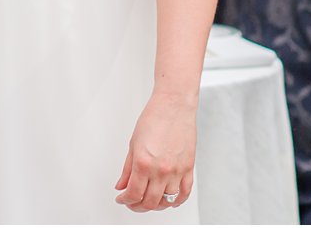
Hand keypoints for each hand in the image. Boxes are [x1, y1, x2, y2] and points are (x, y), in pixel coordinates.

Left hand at [114, 93, 196, 211]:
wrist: (174, 105)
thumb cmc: (154, 118)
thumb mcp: (133, 144)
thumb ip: (127, 169)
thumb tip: (122, 185)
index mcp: (143, 163)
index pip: (133, 194)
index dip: (125, 200)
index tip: (122, 198)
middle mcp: (161, 170)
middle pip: (149, 202)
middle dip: (137, 205)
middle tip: (132, 202)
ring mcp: (177, 171)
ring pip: (166, 201)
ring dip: (156, 204)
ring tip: (148, 200)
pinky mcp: (189, 168)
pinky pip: (184, 193)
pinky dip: (176, 201)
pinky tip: (170, 201)